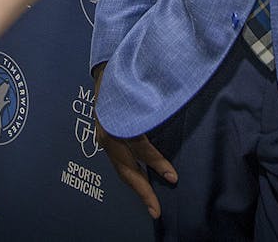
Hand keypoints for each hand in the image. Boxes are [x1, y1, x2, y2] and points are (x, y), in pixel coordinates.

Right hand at [91, 63, 177, 218]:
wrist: (106, 66)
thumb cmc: (128, 75)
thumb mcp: (143, 90)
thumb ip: (154, 107)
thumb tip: (172, 119)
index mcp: (116, 121)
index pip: (139, 148)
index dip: (157, 163)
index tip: (173, 177)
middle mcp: (107, 133)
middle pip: (125, 168)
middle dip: (142, 190)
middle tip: (156, 210)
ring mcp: (104, 136)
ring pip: (121, 167)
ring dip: (136, 185)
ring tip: (150, 203)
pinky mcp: (105, 137)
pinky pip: (119, 160)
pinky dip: (130, 173)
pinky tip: (141, 182)